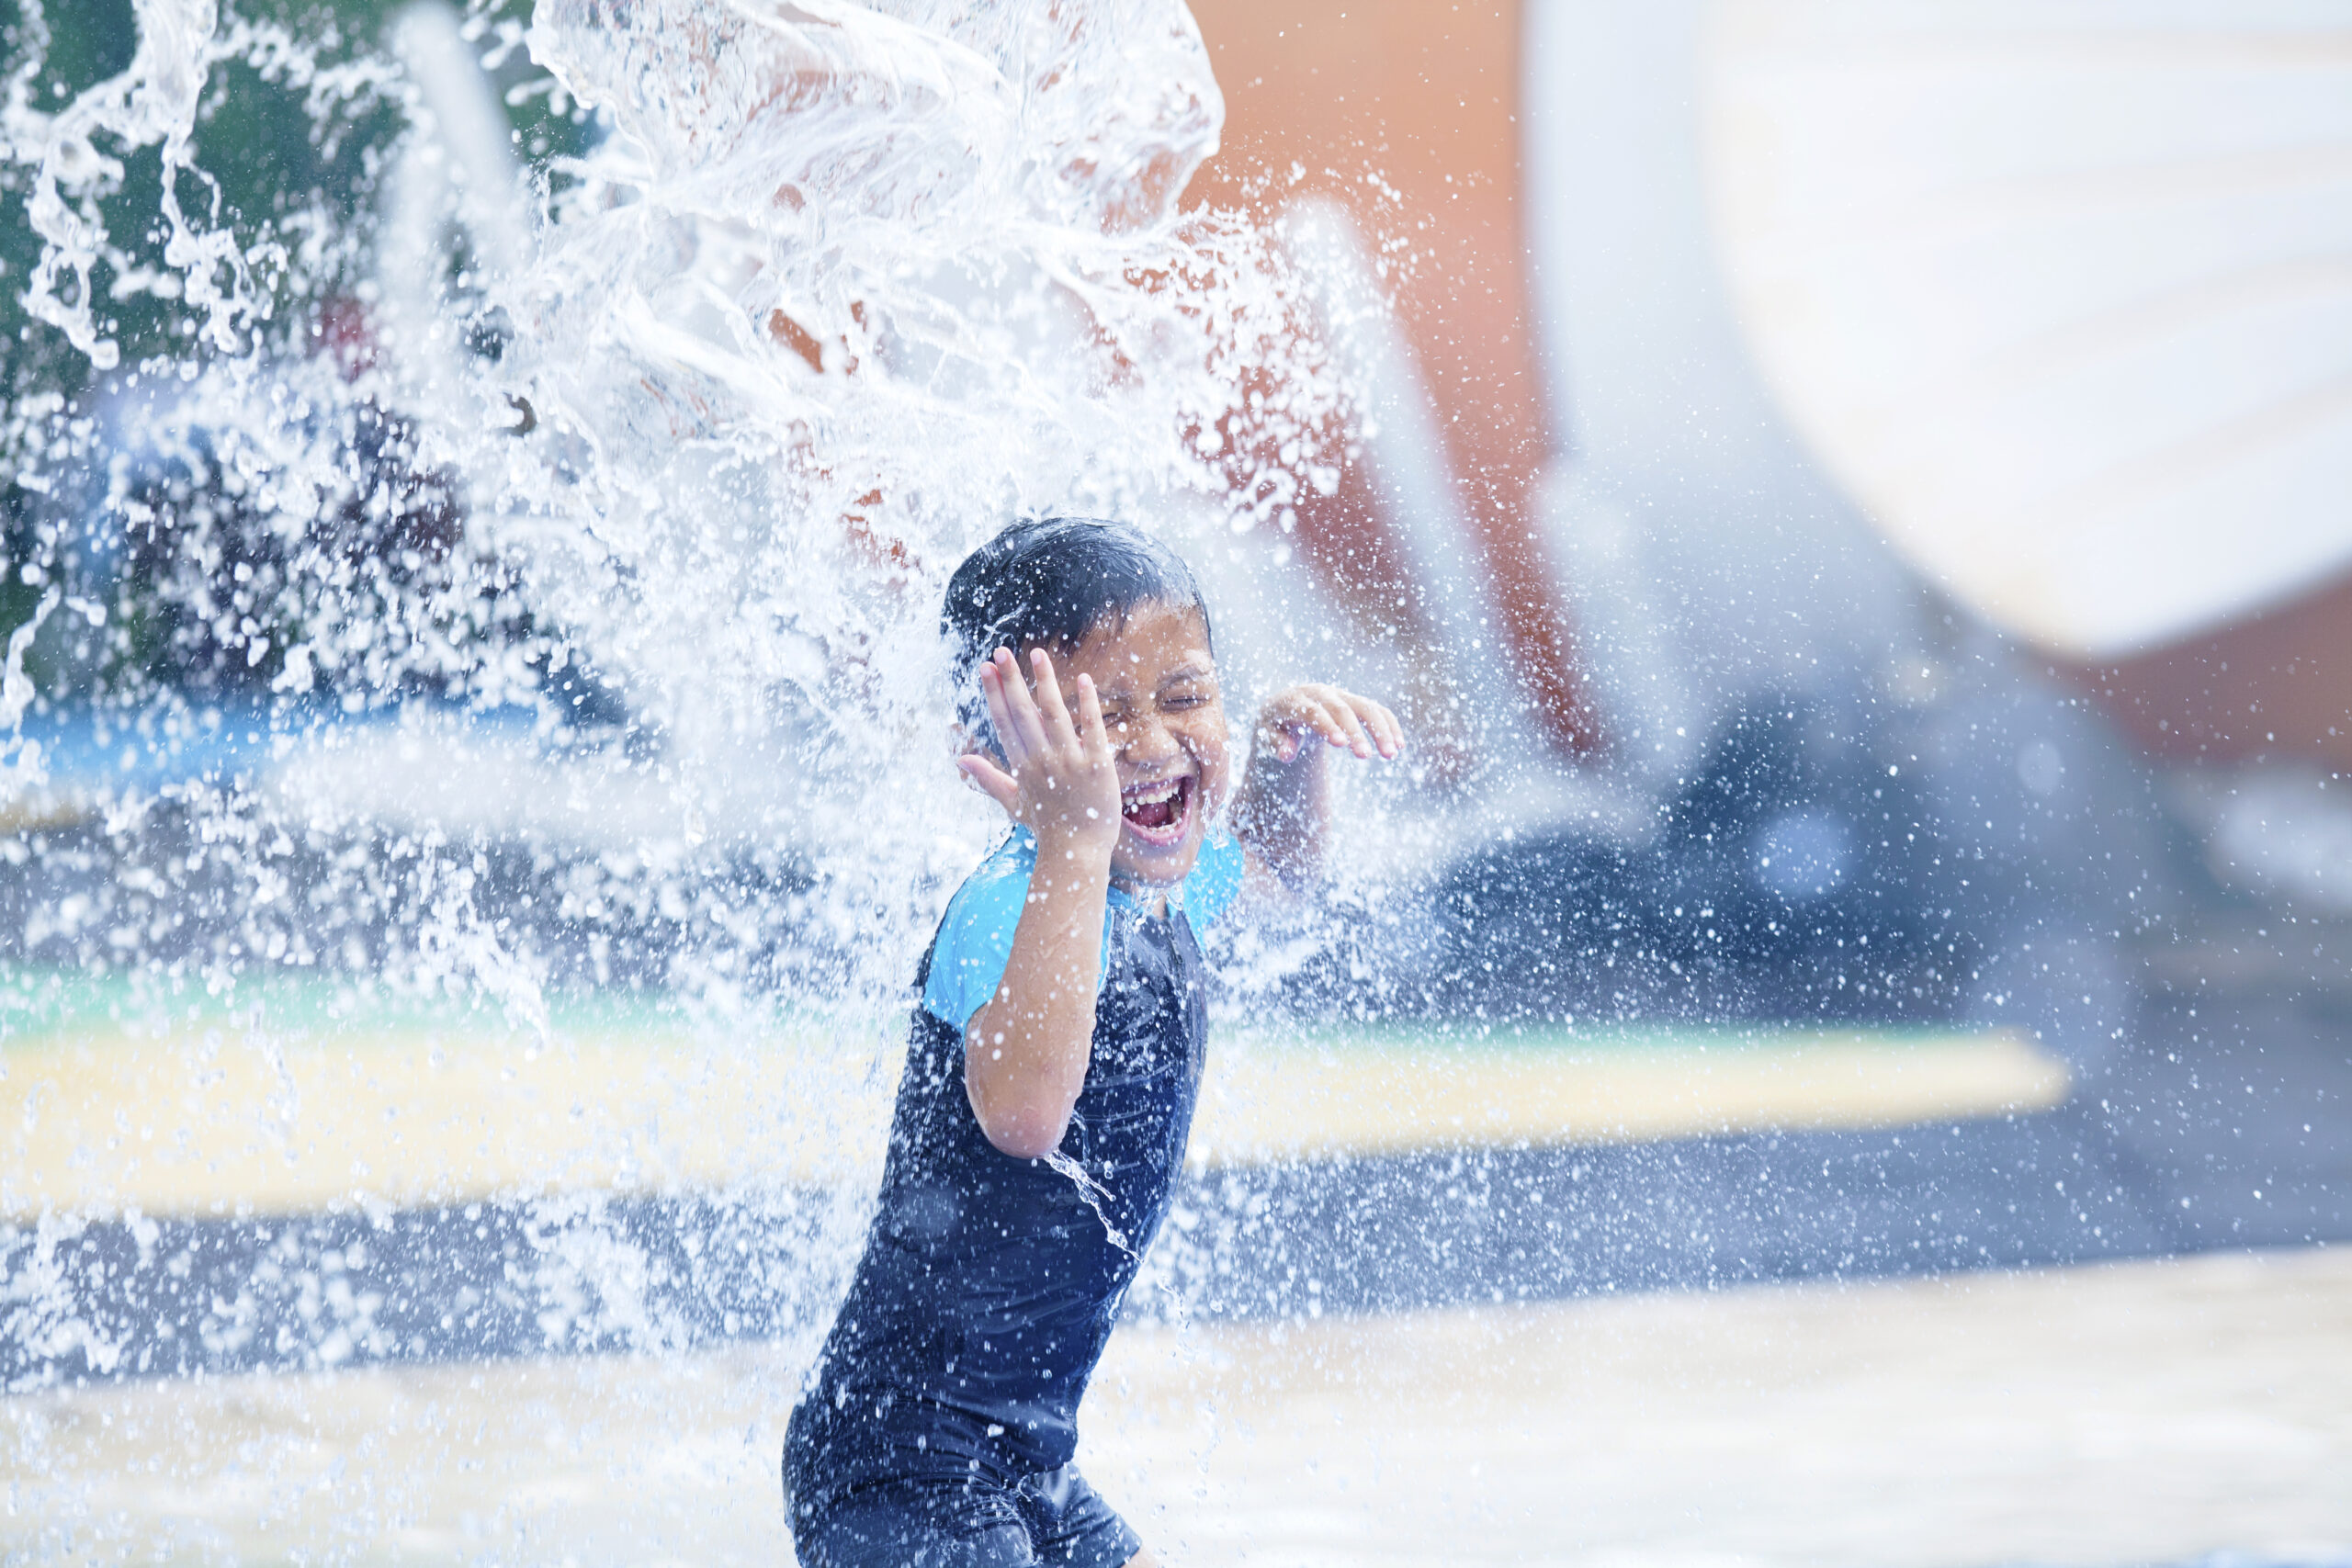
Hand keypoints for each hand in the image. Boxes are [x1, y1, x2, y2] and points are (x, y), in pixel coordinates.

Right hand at [958, 647, 1121, 856]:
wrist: (1079, 851)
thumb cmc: (1047, 827)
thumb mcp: (1012, 803)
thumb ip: (988, 778)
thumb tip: (960, 759)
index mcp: (1022, 767)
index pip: (1005, 723)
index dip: (994, 694)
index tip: (986, 668)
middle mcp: (1042, 761)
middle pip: (1023, 713)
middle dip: (1010, 680)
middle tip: (1001, 652)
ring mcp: (1069, 762)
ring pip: (1054, 714)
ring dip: (1045, 682)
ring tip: (1037, 654)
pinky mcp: (1097, 766)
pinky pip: (1092, 730)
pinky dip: (1087, 705)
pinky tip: (1083, 680)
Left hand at [1254, 683, 1402, 764]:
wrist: (1288, 708)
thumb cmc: (1276, 726)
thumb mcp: (1267, 735)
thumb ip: (1276, 744)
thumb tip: (1287, 754)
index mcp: (1294, 699)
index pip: (1313, 711)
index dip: (1327, 726)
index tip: (1341, 744)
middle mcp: (1320, 693)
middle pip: (1342, 709)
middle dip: (1355, 732)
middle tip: (1365, 756)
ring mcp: (1340, 696)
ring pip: (1365, 707)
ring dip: (1380, 730)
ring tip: (1391, 754)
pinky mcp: (1354, 702)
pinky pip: (1377, 710)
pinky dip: (1389, 726)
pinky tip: (1399, 745)